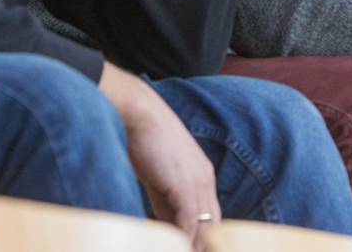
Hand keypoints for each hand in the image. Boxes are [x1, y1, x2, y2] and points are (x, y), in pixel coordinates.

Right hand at [98, 63, 218, 249]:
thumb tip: (169, 226)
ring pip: (203, 228)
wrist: (138, 113)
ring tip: (181, 251)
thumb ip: (166, 200)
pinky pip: (189, 223)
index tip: (191, 246)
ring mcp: (198, 182)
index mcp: (203, 175)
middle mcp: (206, 179)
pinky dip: (183, 239)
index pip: (211, 216)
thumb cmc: (142, 141)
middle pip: (213, 225)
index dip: (202, 237)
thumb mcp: (158, 176)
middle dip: (201, 243)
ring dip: (192, 245)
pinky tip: (173, 245)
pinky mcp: (185, 187)